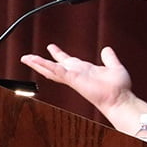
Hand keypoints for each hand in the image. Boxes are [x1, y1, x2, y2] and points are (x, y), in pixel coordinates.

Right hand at [20, 44, 134, 112]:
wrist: (120, 99)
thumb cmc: (119, 88)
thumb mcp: (114, 67)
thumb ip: (109, 58)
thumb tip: (106, 49)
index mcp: (83, 71)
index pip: (67, 62)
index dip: (58, 54)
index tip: (51, 47)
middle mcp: (76, 74)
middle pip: (53, 67)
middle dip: (40, 62)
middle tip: (28, 57)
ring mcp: (73, 77)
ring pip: (51, 69)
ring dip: (38, 63)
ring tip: (26, 58)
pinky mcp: (73, 79)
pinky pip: (57, 71)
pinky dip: (46, 65)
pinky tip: (36, 60)